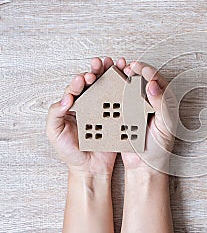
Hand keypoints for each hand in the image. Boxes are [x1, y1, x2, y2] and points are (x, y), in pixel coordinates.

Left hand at [46, 57, 127, 175]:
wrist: (90, 168)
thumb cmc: (70, 151)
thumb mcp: (54, 133)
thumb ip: (55, 114)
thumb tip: (66, 98)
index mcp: (74, 105)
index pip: (76, 88)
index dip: (79, 81)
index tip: (83, 79)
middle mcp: (90, 104)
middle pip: (93, 82)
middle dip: (96, 70)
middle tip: (98, 64)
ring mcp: (105, 109)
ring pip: (108, 87)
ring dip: (111, 73)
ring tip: (114, 64)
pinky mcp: (118, 117)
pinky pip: (121, 102)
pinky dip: (125, 88)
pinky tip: (127, 79)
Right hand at [121, 61, 177, 173]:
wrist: (144, 166)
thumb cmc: (159, 147)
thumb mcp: (165, 125)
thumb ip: (161, 104)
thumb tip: (153, 85)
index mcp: (162, 101)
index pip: (155, 79)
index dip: (146, 71)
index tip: (137, 68)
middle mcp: (148, 102)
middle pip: (139, 80)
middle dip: (131, 71)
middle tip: (123, 66)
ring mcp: (134, 108)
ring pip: (126, 88)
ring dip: (119, 79)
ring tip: (113, 73)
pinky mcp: (122, 116)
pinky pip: (116, 102)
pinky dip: (110, 94)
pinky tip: (105, 90)